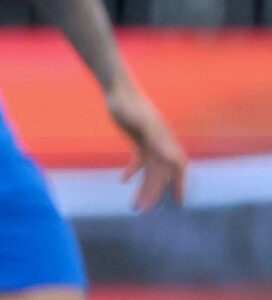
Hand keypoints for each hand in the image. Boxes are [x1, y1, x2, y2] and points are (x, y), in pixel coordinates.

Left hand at [105, 80, 187, 209]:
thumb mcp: (140, 123)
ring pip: (150, 169)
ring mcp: (150, 141)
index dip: (180, 184)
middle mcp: (160, 142)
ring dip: (143, 186)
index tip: (179, 202)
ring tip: (133, 204)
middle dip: (153, 192)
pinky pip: (140, 159)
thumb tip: (175, 158)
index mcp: (164, 140)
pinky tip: (123, 180)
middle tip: (141, 209)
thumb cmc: (128, 104)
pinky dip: (133, 170)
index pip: (177, 167)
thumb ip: (157, 140)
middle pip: (160, 173)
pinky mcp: (139, 138)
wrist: (118, 89)